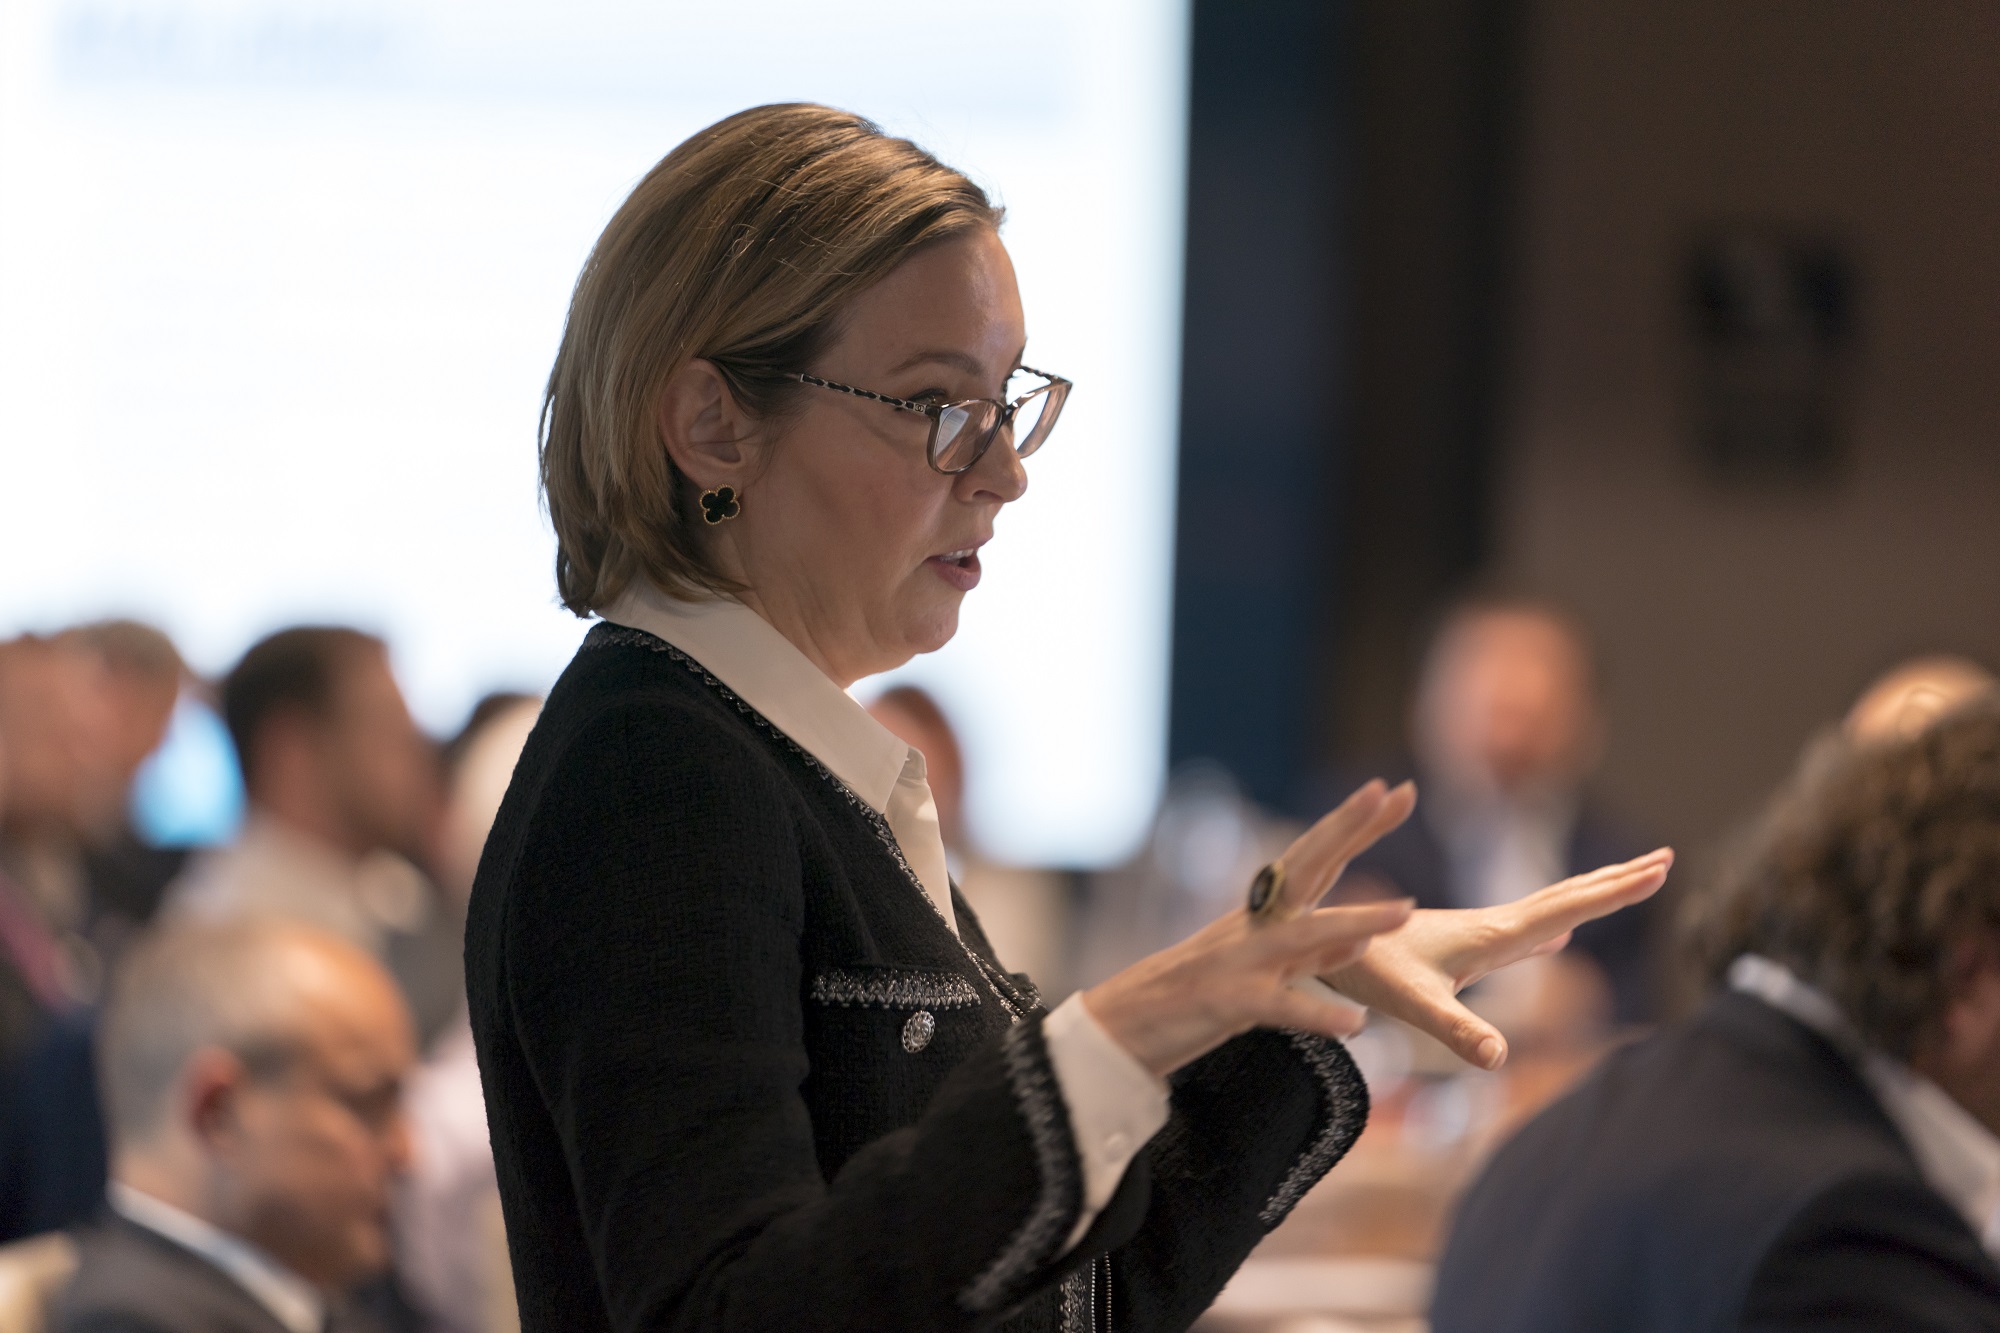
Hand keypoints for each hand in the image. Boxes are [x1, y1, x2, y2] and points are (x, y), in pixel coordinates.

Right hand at [1082, 780, 1420, 1079]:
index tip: (1392, 790)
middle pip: (1306, 869)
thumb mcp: (1263, 971)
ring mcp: (1241, 960)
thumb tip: (1360, 939)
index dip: (1353, 825)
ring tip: (1405, 910)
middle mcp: (1256, 926)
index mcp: (1266, 915)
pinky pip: (1278, 1008)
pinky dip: (1316, 1013)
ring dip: (1355, 920)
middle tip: (1389, 792)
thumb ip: (1312, 957)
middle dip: (1348, 829)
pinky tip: (1355, 1024)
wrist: (1124, 1023)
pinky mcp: (1228, 1003)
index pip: (1317, 860)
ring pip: (1302, 935)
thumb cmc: (1195, 998)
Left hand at [1321, 849, 1674, 1069]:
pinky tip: (1557, 933)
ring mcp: (1474, 934)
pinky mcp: (1458, 946)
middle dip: (1616, 882)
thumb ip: (1456, 1031)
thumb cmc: (1361, 970)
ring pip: (1544, 908)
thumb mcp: (1414, 1005)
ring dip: (1589, 895)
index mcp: (1490, 934)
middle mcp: (1487, 926)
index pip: (1567, 907)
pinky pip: (1521, 927)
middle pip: (1565, 897)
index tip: (1662, 865)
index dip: (1615, 891)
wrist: (1310, 939)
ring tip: (1626, 884)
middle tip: (1667, 857)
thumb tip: (1500, 1059)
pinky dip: (1553, 921)